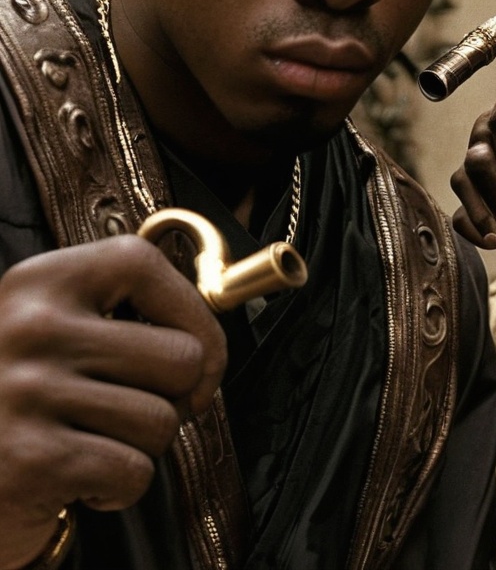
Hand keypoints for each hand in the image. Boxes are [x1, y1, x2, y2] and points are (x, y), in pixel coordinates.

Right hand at [0, 234, 226, 567]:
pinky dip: (118, 488)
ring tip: (93, 440)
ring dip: (141, 445)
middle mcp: (31, 328)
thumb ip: (123, 313)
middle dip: (174, 397)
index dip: (194, 316)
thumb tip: (211, 340)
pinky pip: (134, 472)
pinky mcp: (30, 462)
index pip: (148, 268)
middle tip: (128, 409)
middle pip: (180, 358)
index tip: (194, 354)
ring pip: (163, 421)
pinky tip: (77, 478)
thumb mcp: (55, 329)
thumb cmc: (22, 401)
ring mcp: (26, 392)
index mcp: (41, 282)